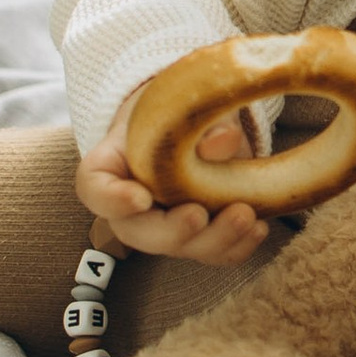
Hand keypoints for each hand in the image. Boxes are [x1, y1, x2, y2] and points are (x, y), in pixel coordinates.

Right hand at [75, 109, 267, 264]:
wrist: (194, 122)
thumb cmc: (176, 110)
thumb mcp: (184, 103)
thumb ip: (199, 120)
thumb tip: (223, 143)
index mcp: (112, 167)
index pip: (95, 188)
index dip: (113, 200)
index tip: (141, 198)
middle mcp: (132, 206)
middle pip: (137, 232)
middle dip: (171, 231)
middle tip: (198, 215)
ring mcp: (165, 225)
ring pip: (180, 248)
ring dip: (214, 240)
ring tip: (247, 216)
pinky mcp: (198, 236)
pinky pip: (214, 253)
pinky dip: (238, 246)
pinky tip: (260, 227)